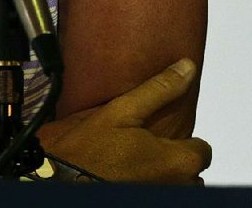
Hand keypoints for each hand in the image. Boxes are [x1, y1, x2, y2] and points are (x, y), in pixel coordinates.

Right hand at [40, 58, 211, 183]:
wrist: (58, 178)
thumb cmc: (88, 149)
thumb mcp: (121, 110)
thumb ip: (159, 90)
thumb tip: (186, 68)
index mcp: (177, 162)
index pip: (202, 149)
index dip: (183, 136)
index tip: (161, 128)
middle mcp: (175, 186)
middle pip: (188, 168)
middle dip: (172, 154)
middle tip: (143, 139)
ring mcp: (158, 196)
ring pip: (173, 182)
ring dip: (160, 170)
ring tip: (132, 154)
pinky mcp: (143, 200)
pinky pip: (155, 188)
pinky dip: (146, 179)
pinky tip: (124, 169)